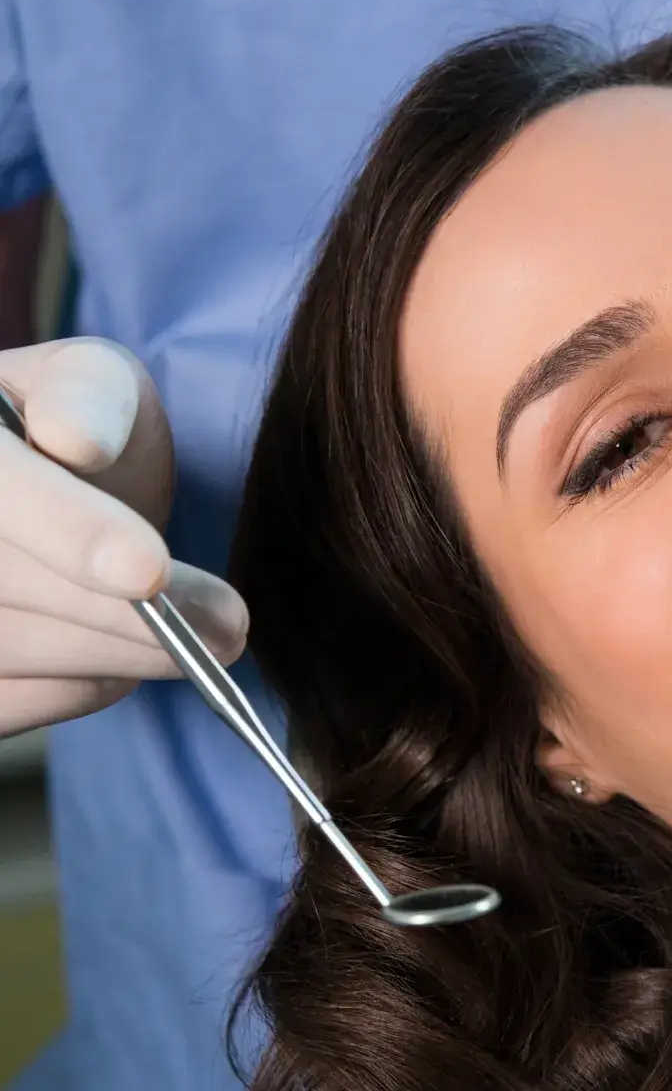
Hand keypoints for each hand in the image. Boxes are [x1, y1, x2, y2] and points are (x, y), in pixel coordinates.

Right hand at [0, 337, 247, 735]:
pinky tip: (113, 651)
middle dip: (125, 618)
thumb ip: (90, 396)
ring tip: (195, 637)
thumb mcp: (90, 384)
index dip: (67, 529)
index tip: (149, 569)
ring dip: (118, 656)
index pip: (3, 491)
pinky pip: (7, 706)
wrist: (36, 490)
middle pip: (7, 587)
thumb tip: (76, 442)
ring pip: (11, 652)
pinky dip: (78, 684)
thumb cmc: (69, 430)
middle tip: (229, 626)